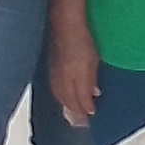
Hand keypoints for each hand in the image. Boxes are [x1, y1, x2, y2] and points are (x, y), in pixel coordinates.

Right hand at [46, 9, 98, 128]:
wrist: (64, 25)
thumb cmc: (83, 40)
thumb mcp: (93, 60)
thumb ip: (92, 79)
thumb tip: (93, 95)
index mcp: (76, 76)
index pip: (80, 99)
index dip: (86, 109)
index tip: (92, 114)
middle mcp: (63, 78)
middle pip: (69, 101)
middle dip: (76, 111)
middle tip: (83, 119)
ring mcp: (55, 74)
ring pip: (61, 97)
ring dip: (68, 106)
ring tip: (75, 112)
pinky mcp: (51, 70)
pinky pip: (55, 89)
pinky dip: (61, 97)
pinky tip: (65, 98)